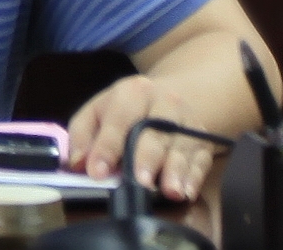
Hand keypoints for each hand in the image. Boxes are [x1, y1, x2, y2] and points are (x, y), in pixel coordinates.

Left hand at [67, 75, 213, 201]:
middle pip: (154, 131)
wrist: (169, 97)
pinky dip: (194, 177)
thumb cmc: (127, 110)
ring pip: (181, 145)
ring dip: (175, 170)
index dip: (107, 147)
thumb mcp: (98, 111)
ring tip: (169, 190)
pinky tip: (186, 191)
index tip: (98, 172)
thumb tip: (78, 162)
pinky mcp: (204, 141)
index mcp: (133, 92)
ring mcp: (187, 121)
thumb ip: (82, 135)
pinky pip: (201, 159)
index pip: (119, 119)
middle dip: (145, 158)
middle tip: (139, 182)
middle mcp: (164, 102)